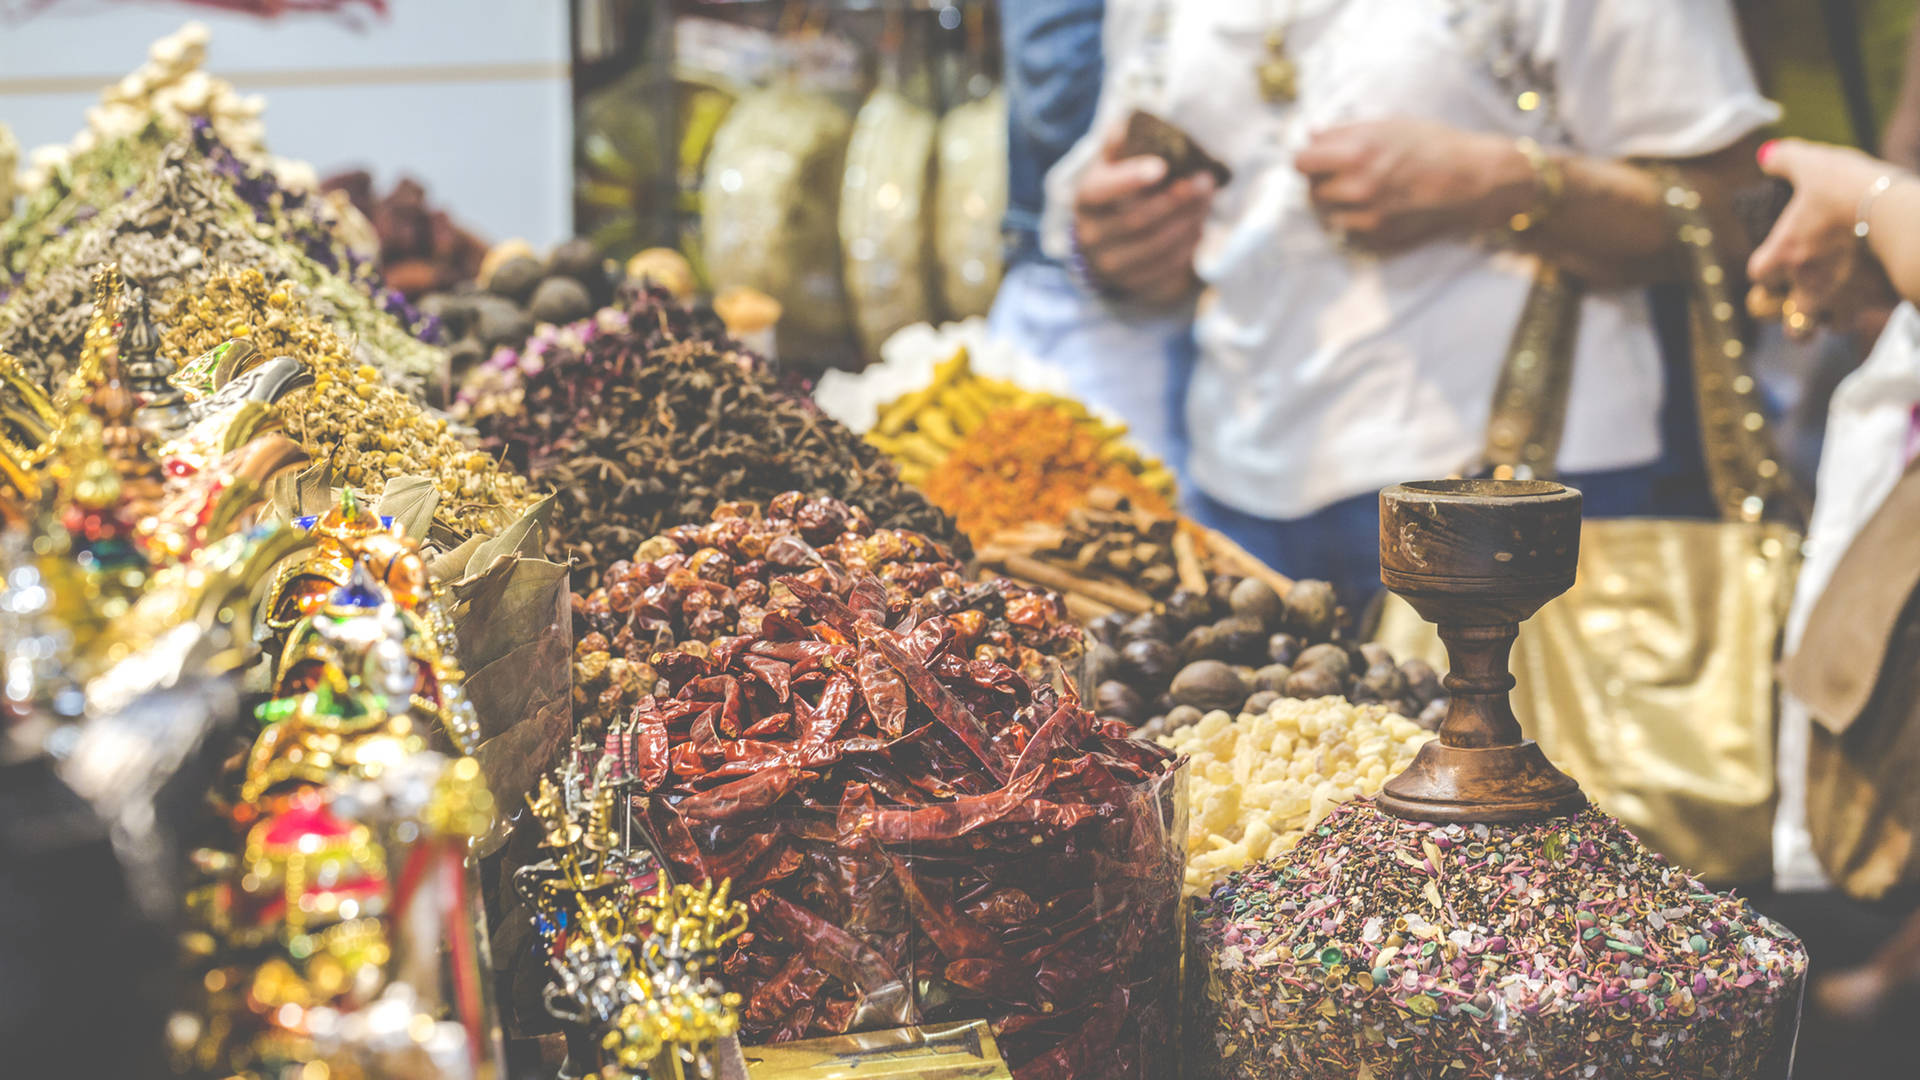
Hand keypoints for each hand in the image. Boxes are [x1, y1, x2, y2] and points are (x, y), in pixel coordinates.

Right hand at [1071, 124, 1212, 305]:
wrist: (1103, 244)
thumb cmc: (1116, 194)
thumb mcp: (1112, 166)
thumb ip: (1119, 143)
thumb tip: (1127, 120)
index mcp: (1087, 200)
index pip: (1103, 190)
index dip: (1131, 178)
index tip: (1162, 166)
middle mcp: (1093, 237)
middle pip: (1138, 220)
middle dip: (1176, 200)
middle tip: (1206, 181)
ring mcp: (1113, 266)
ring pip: (1156, 247)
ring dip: (1188, 223)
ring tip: (1208, 202)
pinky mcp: (1135, 285)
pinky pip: (1166, 270)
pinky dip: (1188, 249)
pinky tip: (1199, 229)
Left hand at [1296, 117, 1530, 251]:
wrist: (1473, 181)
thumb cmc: (1434, 146)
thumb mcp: (1389, 125)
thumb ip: (1344, 132)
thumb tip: (1311, 135)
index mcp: (1357, 154)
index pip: (1301, 163)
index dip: (1309, 159)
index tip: (1317, 159)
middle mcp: (1358, 189)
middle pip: (1312, 192)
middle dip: (1323, 183)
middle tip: (1343, 175)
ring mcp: (1368, 218)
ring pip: (1327, 216)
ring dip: (1336, 205)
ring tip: (1362, 192)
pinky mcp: (1379, 240)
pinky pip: (1349, 233)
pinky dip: (1355, 222)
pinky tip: (1377, 207)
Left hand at [1746, 138, 1899, 338]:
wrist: (1901, 215)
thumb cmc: (1851, 189)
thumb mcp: (1815, 164)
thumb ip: (1786, 160)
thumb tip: (1766, 155)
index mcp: (1784, 257)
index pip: (1758, 276)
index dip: (1767, 268)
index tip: (1779, 256)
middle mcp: (1807, 288)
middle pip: (1789, 323)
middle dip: (1793, 315)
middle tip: (1804, 296)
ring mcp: (1842, 301)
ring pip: (1828, 327)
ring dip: (1830, 317)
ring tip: (1840, 298)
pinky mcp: (1876, 304)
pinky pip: (1867, 317)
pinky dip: (1867, 307)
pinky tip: (1873, 289)